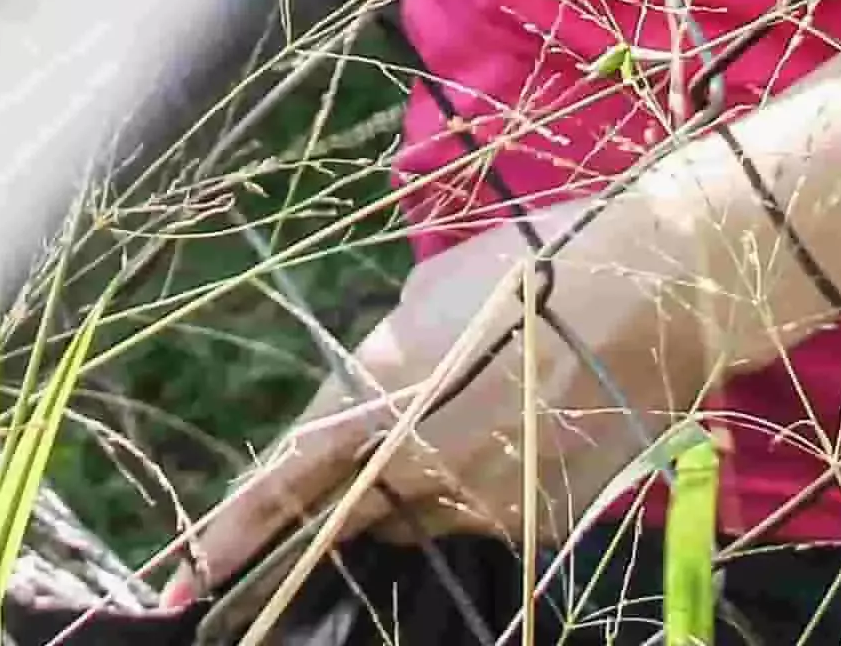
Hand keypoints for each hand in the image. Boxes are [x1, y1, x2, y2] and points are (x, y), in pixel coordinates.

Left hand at [176, 203, 713, 593]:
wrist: (655, 288)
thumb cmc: (532, 265)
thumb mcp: (427, 300)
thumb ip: (381, 366)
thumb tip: (367, 405)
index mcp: (375, 396)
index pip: (285, 480)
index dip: (233, 530)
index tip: (186, 574)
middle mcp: (416, 463)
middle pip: (353, 509)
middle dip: (336, 508)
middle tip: (343, 489)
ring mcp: (481, 503)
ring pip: (427, 512)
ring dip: (430, 480)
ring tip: (494, 401)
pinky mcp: (536, 523)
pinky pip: (490, 514)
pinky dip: (495, 482)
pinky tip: (537, 423)